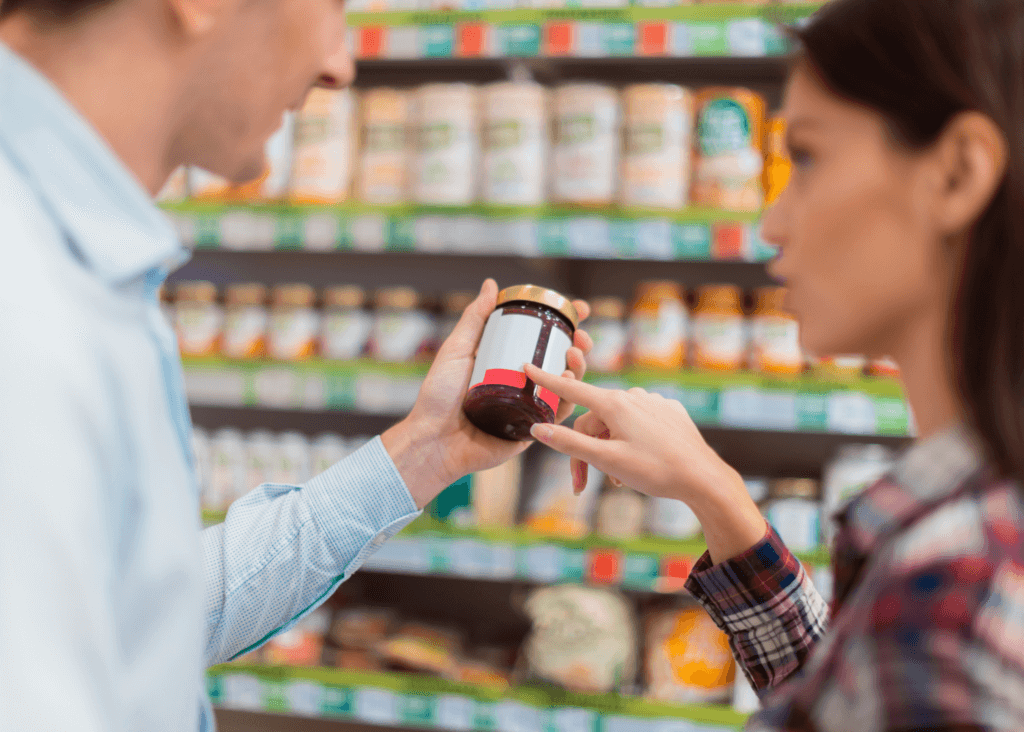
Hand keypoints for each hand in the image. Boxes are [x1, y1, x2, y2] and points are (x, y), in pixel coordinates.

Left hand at [382, 279, 592, 508]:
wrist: (432, 439)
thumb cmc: (437, 395)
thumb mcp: (456, 350)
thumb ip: (474, 319)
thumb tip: (492, 285)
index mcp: (505, 359)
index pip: (541, 336)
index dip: (565, 322)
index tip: (580, 309)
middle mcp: (521, 381)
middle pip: (560, 359)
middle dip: (579, 345)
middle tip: (582, 338)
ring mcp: (528, 405)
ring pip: (565, 385)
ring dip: (579, 369)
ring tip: (575, 357)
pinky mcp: (531, 428)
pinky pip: (557, 414)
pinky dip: (570, 398)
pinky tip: (570, 384)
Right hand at [523, 366, 766, 563]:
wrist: (703, 478)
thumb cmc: (654, 470)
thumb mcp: (606, 459)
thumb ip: (570, 443)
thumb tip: (538, 430)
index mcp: (615, 405)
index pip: (572, 390)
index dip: (546, 380)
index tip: (527, 366)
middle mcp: (634, 397)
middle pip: (594, 420)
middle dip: (585, 450)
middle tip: (582, 485)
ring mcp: (654, 403)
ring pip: (617, 424)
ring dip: (609, 449)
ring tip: (617, 479)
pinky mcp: (670, 413)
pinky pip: (640, 424)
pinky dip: (631, 442)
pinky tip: (640, 463)